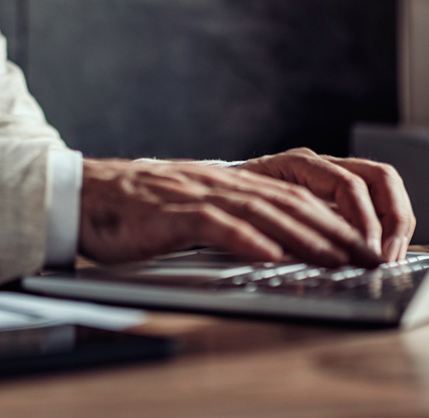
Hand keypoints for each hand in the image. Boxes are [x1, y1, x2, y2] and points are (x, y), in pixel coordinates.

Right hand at [77, 153, 411, 267]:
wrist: (78, 195)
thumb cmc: (127, 208)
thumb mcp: (180, 207)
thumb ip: (219, 216)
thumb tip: (260, 241)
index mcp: (214, 180)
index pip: (280, 195)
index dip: (322, 216)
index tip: (353, 240)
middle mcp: (208, 181)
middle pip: (278, 200)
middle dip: (324, 227)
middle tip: (358, 253)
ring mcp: (188, 194)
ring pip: (255, 210)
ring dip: (297, 235)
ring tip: (330, 256)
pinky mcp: (166, 212)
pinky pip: (213, 224)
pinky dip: (244, 238)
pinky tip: (267, 253)